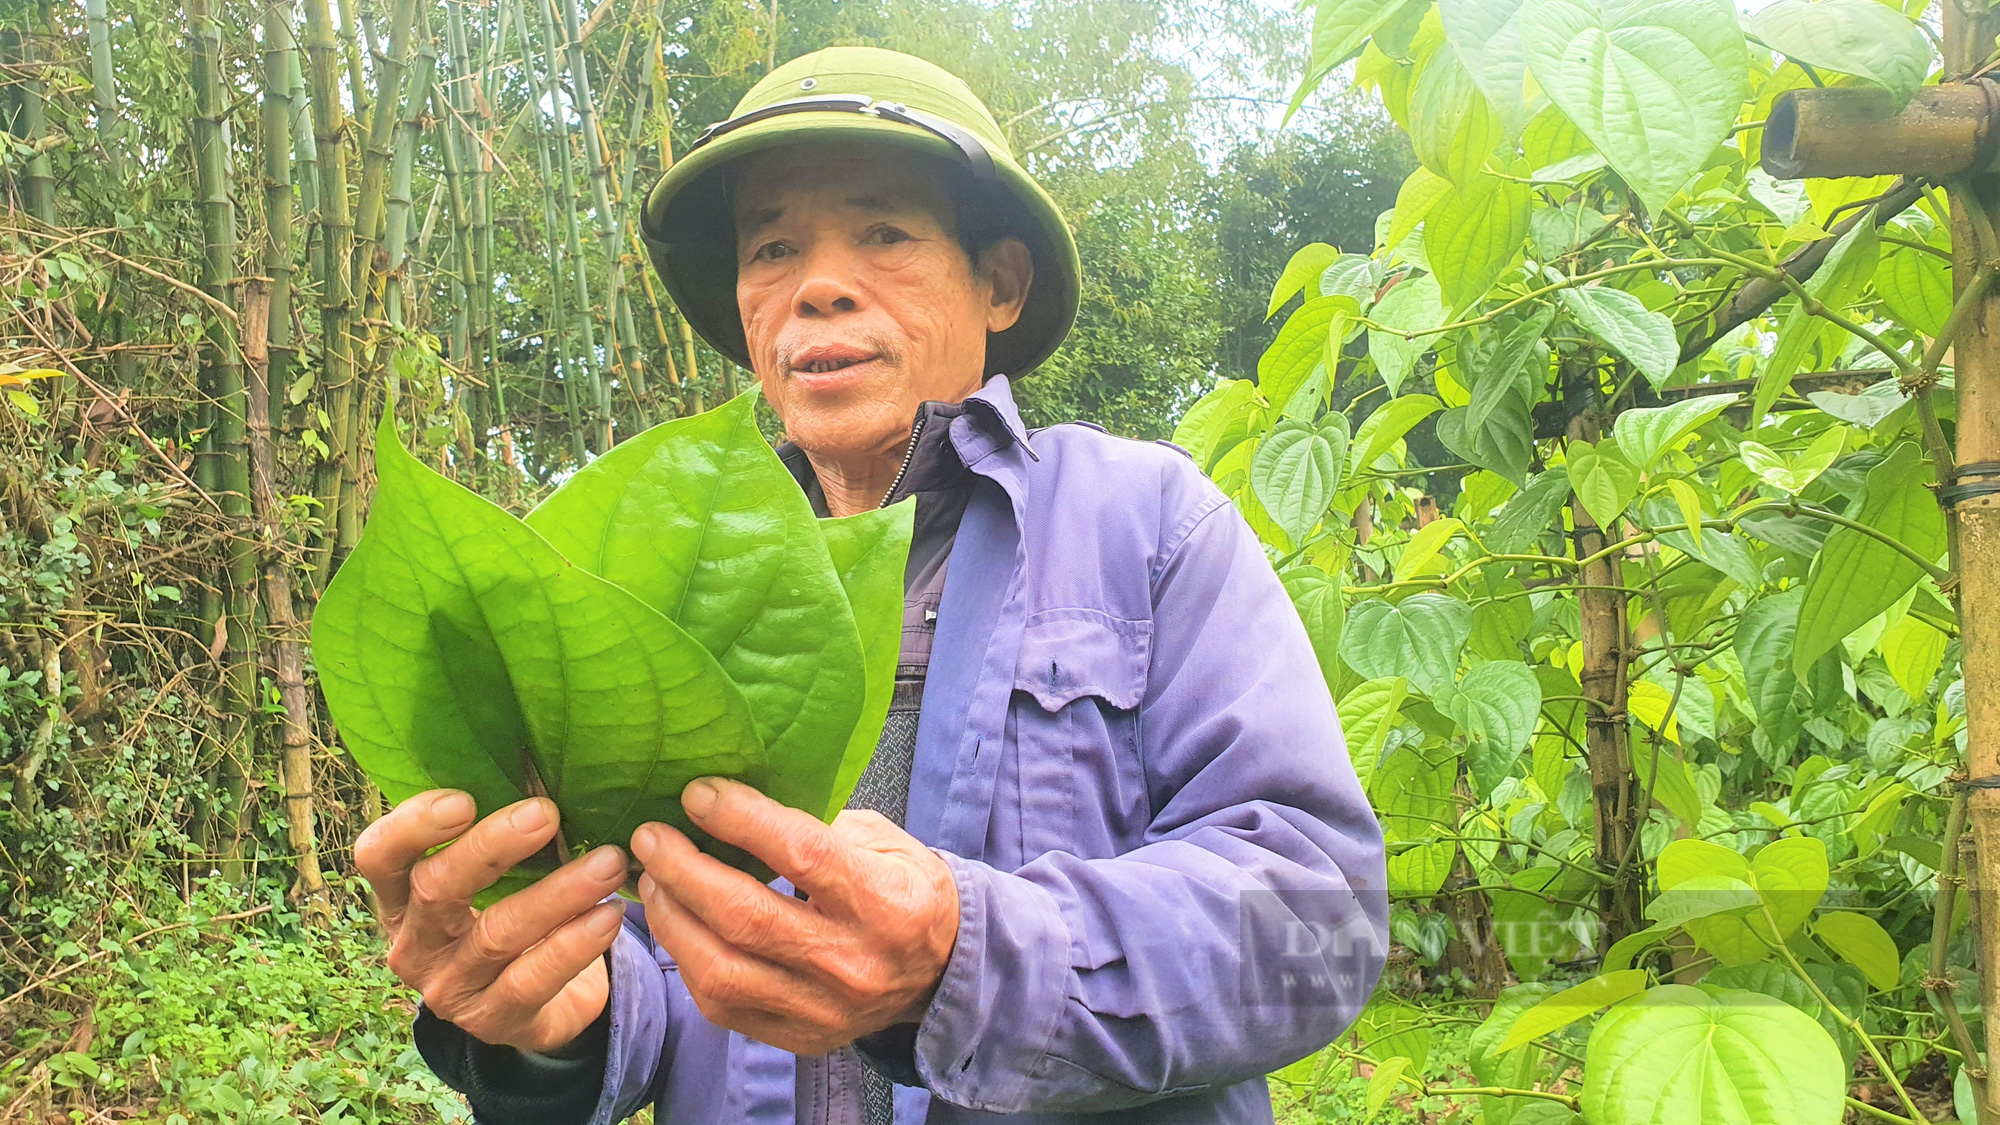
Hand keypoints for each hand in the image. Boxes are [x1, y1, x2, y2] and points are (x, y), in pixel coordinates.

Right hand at [354, 789, 629, 1053]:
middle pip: (437, 889)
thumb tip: (542, 764)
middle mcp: (413, 943)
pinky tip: (610, 916)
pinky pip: (534, 978)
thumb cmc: (505, 912)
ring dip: (558, 892)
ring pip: (497, 933)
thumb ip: (493, 834)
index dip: (412, 826)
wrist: (532, 1004)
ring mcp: (450, 988)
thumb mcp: (486, 878)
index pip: (378, 856)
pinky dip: (576, 944)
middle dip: (492, 848)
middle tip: (547, 813)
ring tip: (608, 863)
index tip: (463, 798)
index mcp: (399, 897)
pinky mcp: (493, 1020)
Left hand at [629, 777, 959, 1055]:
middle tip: (651, 836)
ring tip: (654, 880)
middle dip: (683, 870)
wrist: (940, 970)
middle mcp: (852, 962)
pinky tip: (678, 924)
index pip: (801, 854)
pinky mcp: (798, 1036)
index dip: (740, 819)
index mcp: (885, 902)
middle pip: (746, 917)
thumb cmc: (904, 889)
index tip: (697, 793)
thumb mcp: (882, 840)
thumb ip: (818, 824)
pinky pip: (721, 1004)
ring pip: (721, 970)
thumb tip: (738, 802)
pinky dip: (687, 959)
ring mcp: (822, 1009)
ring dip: (672, 918)